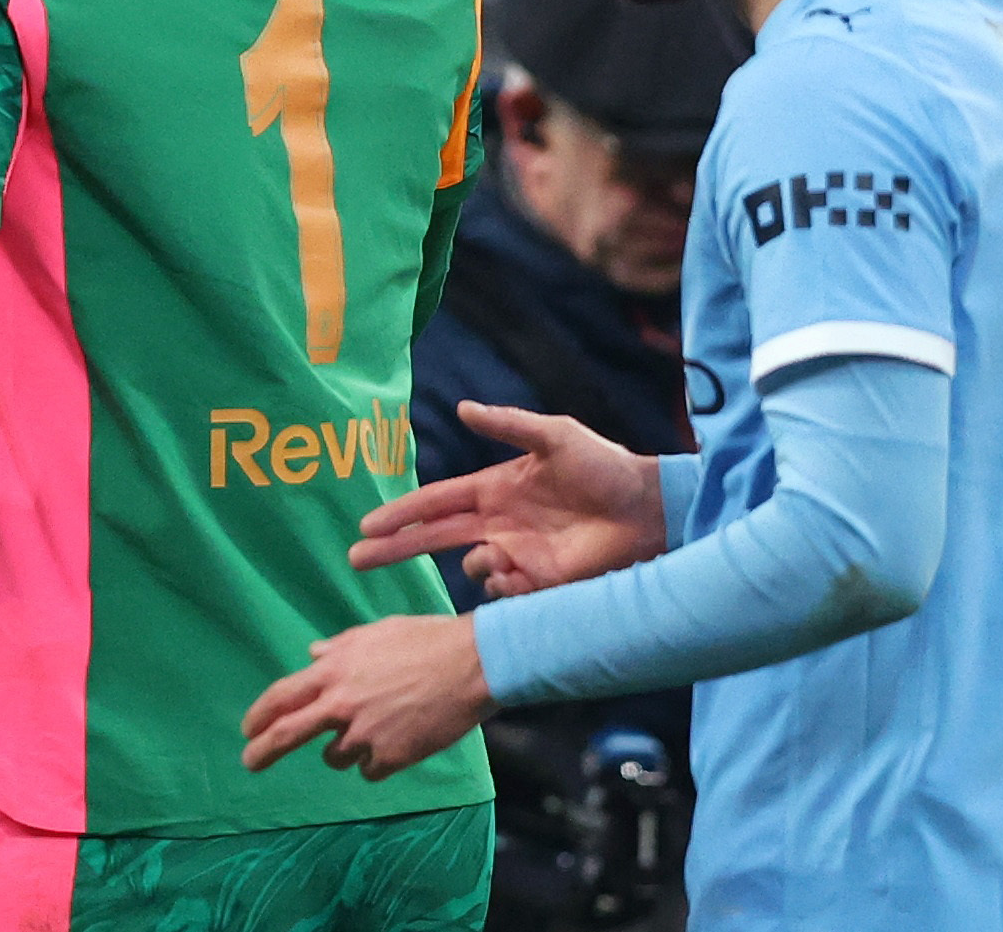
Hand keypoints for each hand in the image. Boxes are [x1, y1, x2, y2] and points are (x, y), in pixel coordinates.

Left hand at [241, 615, 494, 778]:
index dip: (260, 714)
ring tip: (375, 730)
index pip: (282, 695)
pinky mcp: (391, 757)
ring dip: (345, 749)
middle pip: (288, 734)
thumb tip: (314, 653)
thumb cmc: (424, 639)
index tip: (247, 729)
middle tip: (249, 762)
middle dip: (263, 751)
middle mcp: (341, 704)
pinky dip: (378, 761)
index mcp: (334, 670)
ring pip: (336, 757)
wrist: (470, 663)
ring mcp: (365, 733)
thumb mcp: (376, 633)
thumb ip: (340, 647)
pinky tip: (397, 742)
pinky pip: (370, 770)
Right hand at [351, 402, 664, 597]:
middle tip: (357, 560)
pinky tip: (525, 572)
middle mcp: (497, 524)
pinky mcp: (538, 583)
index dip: (400, 513)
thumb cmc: (604, 465)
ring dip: (477, 567)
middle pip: (433, 540)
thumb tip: (462, 408)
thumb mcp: (554, 435)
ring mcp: (516, 555)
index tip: (366, 526)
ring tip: (502, 558)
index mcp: (493, 489)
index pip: (435, 503)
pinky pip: (502, 594)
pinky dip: (505, 586)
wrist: (646, 510)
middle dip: (394, 550)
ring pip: (471, 570)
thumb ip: (508, 424)